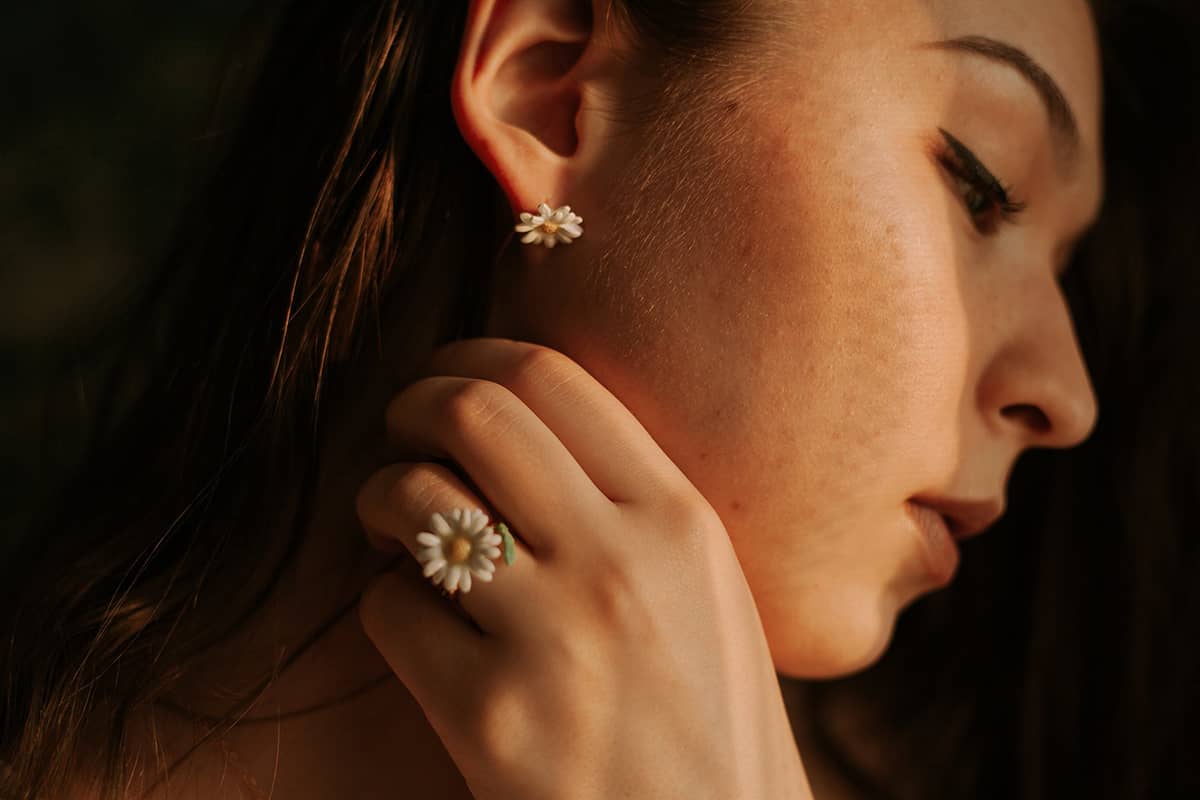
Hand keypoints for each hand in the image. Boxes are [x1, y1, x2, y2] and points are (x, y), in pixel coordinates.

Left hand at [355, 337, 812, 798]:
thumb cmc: (710, 730)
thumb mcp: (707, 595)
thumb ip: (631, 509)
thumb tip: (517, 434)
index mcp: (682, 520)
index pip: (551, 376)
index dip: (473, 358)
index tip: (447, 382)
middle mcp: (623, 561)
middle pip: (472, 410)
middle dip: (412, 406)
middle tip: (400, 438)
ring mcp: (556, 637)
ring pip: (414, 498)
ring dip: (380, 500)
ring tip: (392, 533)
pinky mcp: (491, 718)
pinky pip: (389, 609)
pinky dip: (385, 606)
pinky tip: (417, 630)